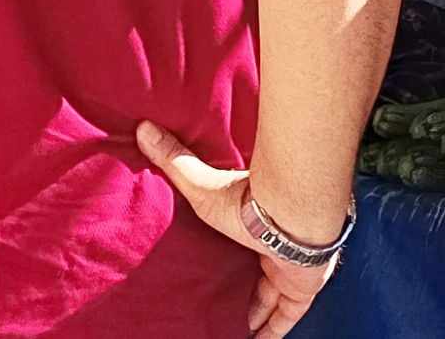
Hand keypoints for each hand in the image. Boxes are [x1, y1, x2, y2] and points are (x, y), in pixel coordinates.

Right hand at [137, 120, 336, 337]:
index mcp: (256, 228)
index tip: (216, 274)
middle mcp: (276, 249)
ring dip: (252, 317)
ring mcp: (291, 272)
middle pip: (257, 278)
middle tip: (216, 308)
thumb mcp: (202, 186)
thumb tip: (142, 127)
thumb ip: (175, 160)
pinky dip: (269, 335)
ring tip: (226, 329)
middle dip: (241, 293)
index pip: (243, 250)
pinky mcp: (301, 292)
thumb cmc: (249, 199)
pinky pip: (285, 322)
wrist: (292, 212)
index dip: (231, 265)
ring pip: (270, 303)